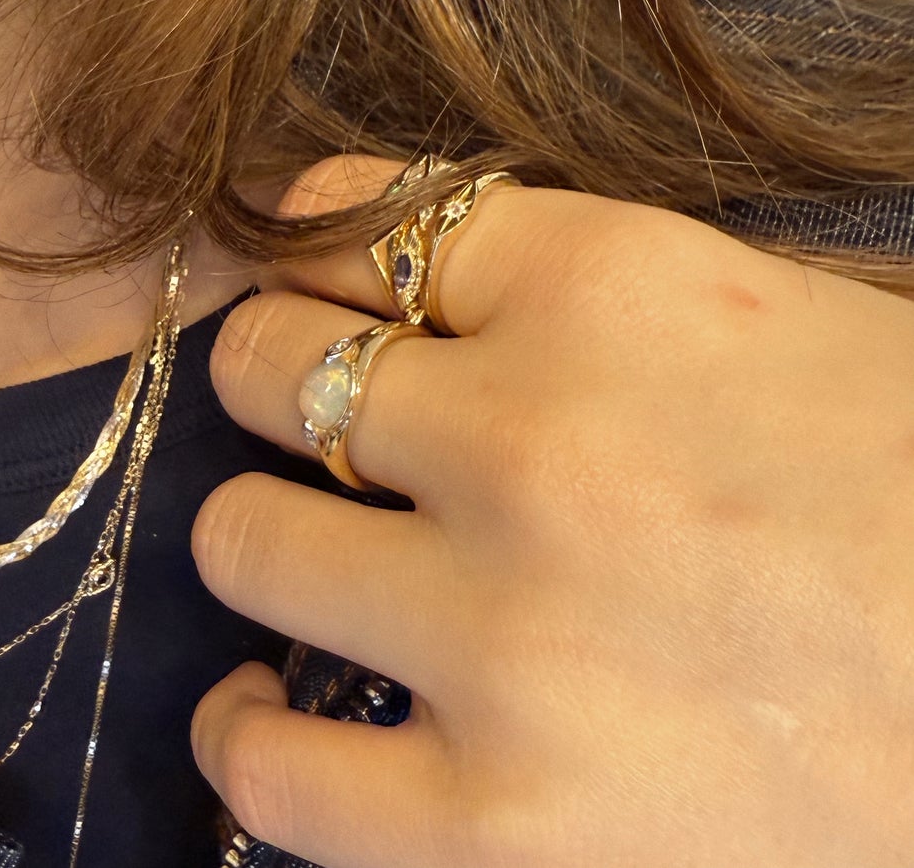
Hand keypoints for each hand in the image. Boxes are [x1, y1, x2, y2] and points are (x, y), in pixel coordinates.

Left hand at [191, 155, 913, 867]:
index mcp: (621, 290)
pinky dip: (247, 738)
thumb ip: (587, 289)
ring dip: (261, 534)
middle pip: (273, 362)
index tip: (302, 260)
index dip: (317, 238)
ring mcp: (506, 644)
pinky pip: (269, 775)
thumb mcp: (784, 326)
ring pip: (244, 541)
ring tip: (303, 549)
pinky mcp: (501, 833)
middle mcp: (538, 444)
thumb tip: (407, 262)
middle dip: (270, 366)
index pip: (373, 221)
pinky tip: (271, 712)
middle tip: (296, 397)